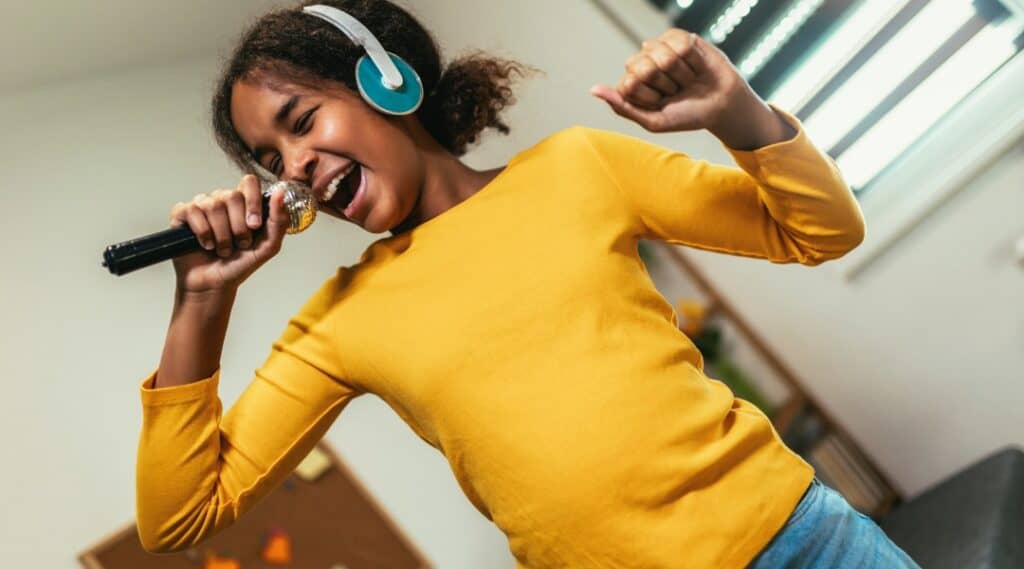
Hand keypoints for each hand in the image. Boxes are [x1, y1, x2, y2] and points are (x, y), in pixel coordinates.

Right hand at [169, 174, 288, 294]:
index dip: (253, 201)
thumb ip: (279, 220)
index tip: (254, 225)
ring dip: (221, 235)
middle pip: (231, 195)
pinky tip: (206, 244)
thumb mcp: (268, 246)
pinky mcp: (182, 214)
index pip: (249, 182)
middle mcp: (222, 200)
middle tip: (239, 244)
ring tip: (223, 249)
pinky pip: (192, 211)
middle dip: (238, 227)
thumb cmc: (239, 265)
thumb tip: (281, 193)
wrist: (215, 285)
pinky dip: (202, 233)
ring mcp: (201, 206)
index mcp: (243, 204)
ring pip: (213, 205)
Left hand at [593, 29, 784, 145]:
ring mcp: (660, 48)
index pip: (628, 84)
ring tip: (686, 80)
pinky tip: (695, 66)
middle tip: (676, 91)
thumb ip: (622, 106)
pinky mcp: (680, 37)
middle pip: (643, 67)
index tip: (662, 104)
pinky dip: (692, 61)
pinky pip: (680, 44)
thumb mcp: (654, 121)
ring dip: (680, 74)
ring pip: (662, 55)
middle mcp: (642, 63)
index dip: (650, 97)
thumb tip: (593, 89)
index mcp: (631, 84)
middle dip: (664, 85)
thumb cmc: (686, 115)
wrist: (721, 106)